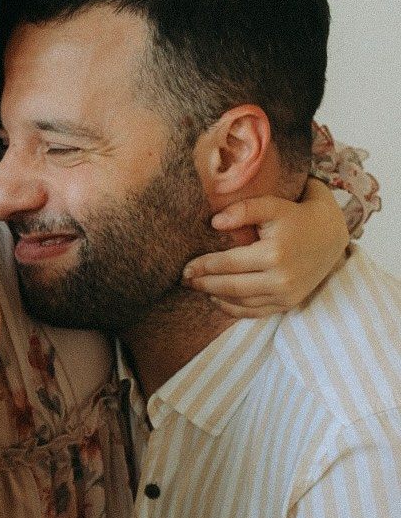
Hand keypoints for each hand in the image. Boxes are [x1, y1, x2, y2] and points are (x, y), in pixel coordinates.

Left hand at [182, 178, 348, 318]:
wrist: (333, 235)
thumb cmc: (299, 215)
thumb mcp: (274, 205)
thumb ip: (245, 209)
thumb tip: (214, 222)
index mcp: (274, 254)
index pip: (229, 264)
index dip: (205, 266)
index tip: (186, 267)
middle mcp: (281, 279)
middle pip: (231, 286)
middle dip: (204, 284)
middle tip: (185, 280)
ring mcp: (286, 295)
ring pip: (241, 303)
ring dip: (216, 296)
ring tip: (199, 287)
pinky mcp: (288, 304)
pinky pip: (255, 312)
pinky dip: (233, 309)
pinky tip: (218, 300)